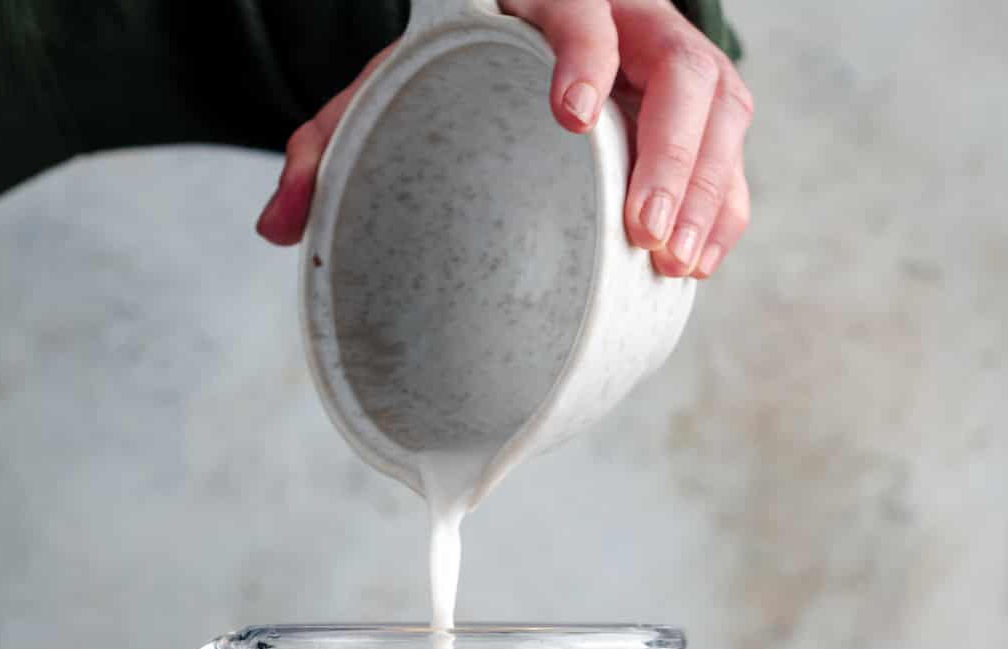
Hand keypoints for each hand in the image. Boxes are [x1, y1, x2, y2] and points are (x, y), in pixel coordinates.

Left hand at [255, 0, 751, 279]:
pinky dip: (723, 210)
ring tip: (675, 265)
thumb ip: (328, 143)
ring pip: (723, 108)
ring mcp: (672, 62)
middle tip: (644, 236)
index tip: (567, 115)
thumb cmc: (449, 72)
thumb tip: (274, 227)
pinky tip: (699, 263)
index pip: (584, 13)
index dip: (584, 56)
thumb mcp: (387, 92)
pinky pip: (733, 155)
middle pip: (683, 69)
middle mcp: (629, 19)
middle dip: (672, 156)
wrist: (513, 44)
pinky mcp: (700, 113)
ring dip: (706, 191)